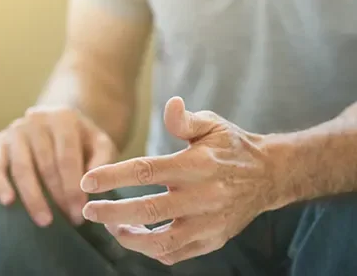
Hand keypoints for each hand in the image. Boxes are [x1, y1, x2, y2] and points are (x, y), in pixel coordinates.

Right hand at [0, 106, 117, 226]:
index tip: (80, 214)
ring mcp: (15, 130)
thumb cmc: (82, 141)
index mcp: (63, 118)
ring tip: (44, 221)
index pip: (67, 158)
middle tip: (68, 221)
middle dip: (57, 197)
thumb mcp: (100, 143)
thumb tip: (90, 182)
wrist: (59, 125)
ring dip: (33, 197)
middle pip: (45, 164)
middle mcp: (36, 120)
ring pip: (21, 167)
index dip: (73, 188)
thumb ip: (102, 159)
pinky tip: (7, 202)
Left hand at [79, 97, 275, 265]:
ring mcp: (209, 223)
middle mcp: (204, 196)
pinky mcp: (214, 240)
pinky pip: (176, 254)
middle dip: (113, 213)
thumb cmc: (231, 146)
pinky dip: (151, 250)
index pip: (147, 171)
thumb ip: (185, 120)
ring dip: (130, 238)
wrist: (270, 176)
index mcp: (197, 165)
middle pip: (150, 210)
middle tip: (88, 210)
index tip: (87, 181)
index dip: (113, 176)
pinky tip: (135, 236)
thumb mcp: (212, 124)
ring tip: (111, 227)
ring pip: (163, 242)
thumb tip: (171, 104)